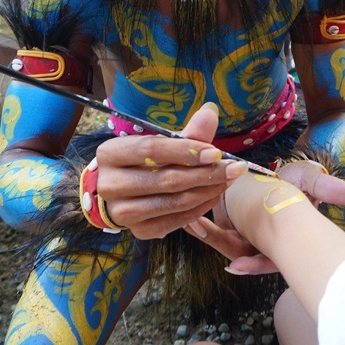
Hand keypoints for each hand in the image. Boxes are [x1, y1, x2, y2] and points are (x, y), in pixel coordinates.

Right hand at [95, 103, 247, 239]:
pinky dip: (200, 208)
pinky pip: (177, 221)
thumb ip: (186, 133)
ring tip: (229, 180)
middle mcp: (110, 185)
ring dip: (208, 191)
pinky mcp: (139, 231)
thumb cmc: (143, 161)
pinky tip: (215, 195)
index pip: (151, 150)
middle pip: (165, 180)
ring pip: (174, 202)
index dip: (186, 151)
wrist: (120, 190)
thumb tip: (210, 113)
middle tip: (234, 168)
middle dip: (206, 173)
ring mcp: (122, 213)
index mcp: (111, 154)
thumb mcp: (159, 142)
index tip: (216, 152)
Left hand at [205, 161, 344, 275]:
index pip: (272, 257)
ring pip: (229, 245)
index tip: (238, 266)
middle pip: (249, 256)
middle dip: (234, 258)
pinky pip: (218, 234)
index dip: (257, 264)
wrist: (277, 180)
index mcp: (285, 234)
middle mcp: (266, 242)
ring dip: (212, 237)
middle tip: (218, 252)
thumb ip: (327, 187)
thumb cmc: (295, 184)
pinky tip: (192, 220)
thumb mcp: (310, 180)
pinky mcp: (231, 229)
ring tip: (194, 224)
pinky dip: (206, 229)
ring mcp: (248, 238)